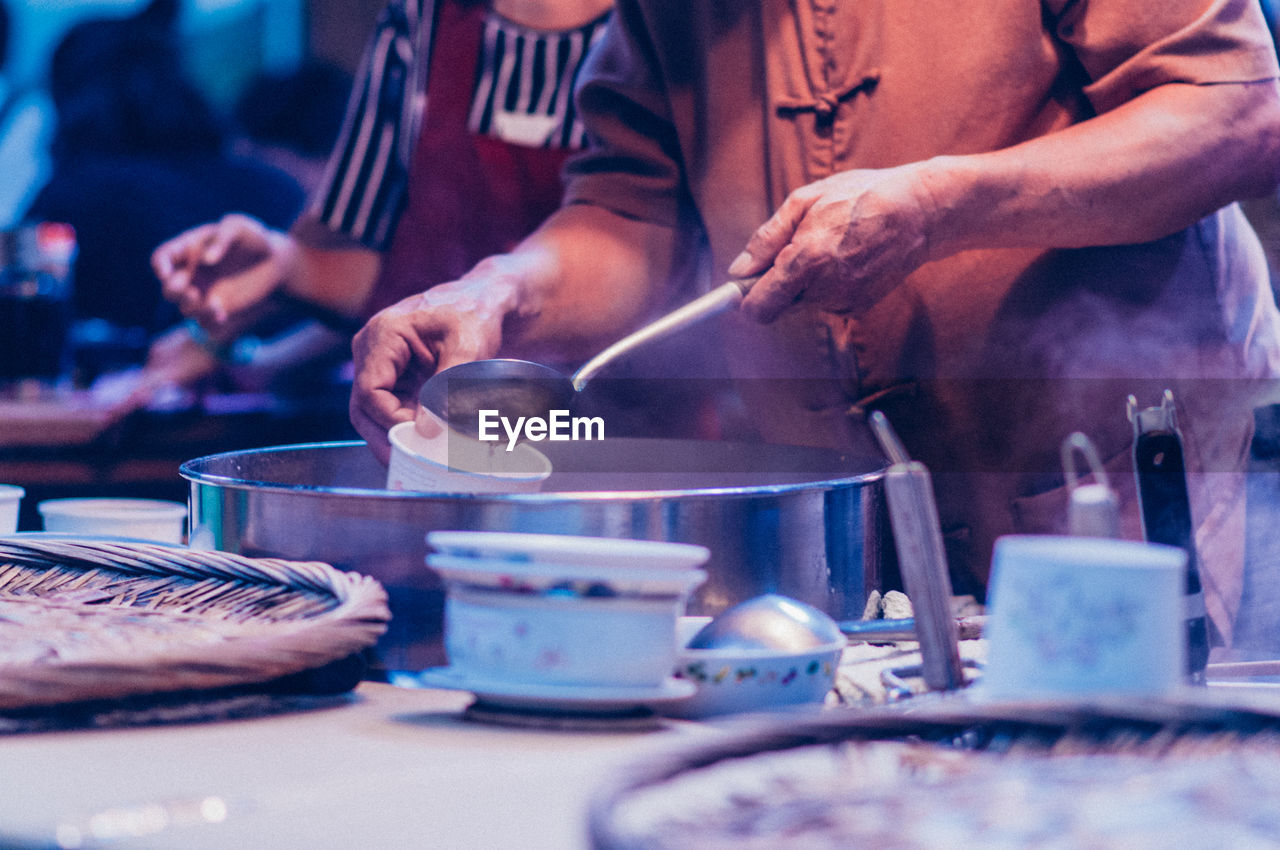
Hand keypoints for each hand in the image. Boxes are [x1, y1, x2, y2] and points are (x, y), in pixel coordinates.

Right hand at [151, 214, 297, 328]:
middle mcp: (191, 274)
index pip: (162, 258)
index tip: (166, 272)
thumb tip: (206, 260)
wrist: (276, 262)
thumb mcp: (238, 227)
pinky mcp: (219, 309)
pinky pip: (205, 323)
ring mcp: (204, 293)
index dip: (160, 266)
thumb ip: (222, 238)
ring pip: (185, 308)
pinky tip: (222, 314)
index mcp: (188, 250)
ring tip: (214, 303)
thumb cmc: (254, 238)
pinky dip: (209, 321)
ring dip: (194, 309)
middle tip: (192, 292)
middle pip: (169, 289)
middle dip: (174, 292)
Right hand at [349, 261, 521, 462]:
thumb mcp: (468, 346)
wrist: (483, 302)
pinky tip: (422, 446)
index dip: (391, 420)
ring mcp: (380, 364)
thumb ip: (447, 387)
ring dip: (393, 437)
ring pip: (372, 413)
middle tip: (407, 465)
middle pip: (363, 407)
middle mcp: (372, 349)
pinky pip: (389, 409)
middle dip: (384, 439)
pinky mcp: (393, 377)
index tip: (420, 435)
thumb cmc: (474, 314)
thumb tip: (428, 430)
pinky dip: (404, 428)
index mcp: (384, 334)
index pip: (370, 391)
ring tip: (415, 461)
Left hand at [727, 164, 936, 321]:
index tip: (741, 288)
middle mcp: (823, 289)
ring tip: (831, 245)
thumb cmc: (860, 197)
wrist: (918, 213)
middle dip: (777, 284)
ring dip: (805, 281)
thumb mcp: (806, 201)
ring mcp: (843, 302)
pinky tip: (847, 257)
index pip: (758, 308)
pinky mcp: (858, 307)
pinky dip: (828, 284)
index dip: (745, 299)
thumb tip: (739, 269)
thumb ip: (767, 239)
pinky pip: (826, 301)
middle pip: (779, 305)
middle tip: (794, 249)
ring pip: (803, 301)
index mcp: (806, 261)